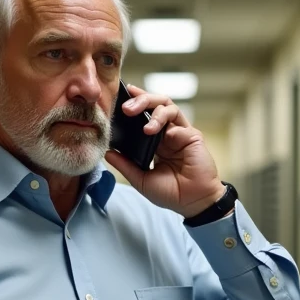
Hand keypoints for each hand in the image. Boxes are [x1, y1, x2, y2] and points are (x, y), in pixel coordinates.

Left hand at [104, 83, 226, 218]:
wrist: (193, 203)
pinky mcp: (193, 137)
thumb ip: (125, 165)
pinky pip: (180, 125)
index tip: (120, 96)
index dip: (134, 103)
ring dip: (155, 112)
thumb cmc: (170, 192)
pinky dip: (170, 128)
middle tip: (127, 108)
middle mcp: (168, 133)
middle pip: (156, 104)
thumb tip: (107, 153)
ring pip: (169, 107)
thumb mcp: (141, 179)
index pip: (144, 114)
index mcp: (155, 140)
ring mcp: (181, 133)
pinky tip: (163, 137)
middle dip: (142, 100)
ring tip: (144, 125)